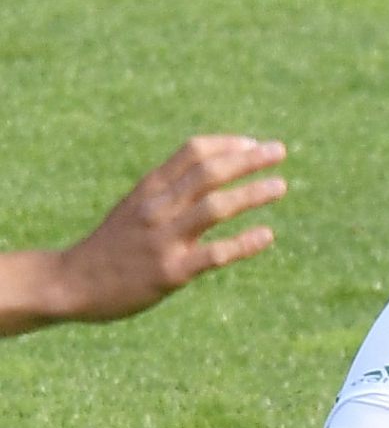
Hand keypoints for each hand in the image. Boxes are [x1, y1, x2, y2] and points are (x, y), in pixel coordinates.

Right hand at [48, 137, 287, 321]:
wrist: (69, 284)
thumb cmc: (113, 243)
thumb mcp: (135, 205)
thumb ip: (169, 187)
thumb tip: (214, 166)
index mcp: (149, 189)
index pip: (192, 152)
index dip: (227, 144)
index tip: (253, 143)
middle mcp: (157, 209)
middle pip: (208, 173)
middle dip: (248, 159)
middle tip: (279, 150)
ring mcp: (163, 240)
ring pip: (215, 208)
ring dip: (251, 194)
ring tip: (281, 186)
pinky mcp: (170, 272)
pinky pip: (214, 254)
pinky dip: (244, 244)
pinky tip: (267, 235)